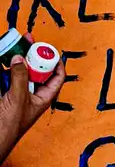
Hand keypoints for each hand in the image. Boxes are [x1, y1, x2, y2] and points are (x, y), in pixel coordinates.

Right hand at [0, 34, 65, 162]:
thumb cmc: (9, 126)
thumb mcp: (18, 98)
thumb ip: (21, 77)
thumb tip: (21, 58)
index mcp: (43, 97)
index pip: (57, 76)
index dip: (55, 61)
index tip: (49, 48)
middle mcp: (32, 94)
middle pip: (36, 70)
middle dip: (31, 55)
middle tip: (26, 39)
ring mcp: (16, 94)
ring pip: (19, 72)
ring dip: (16, 59)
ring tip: (11, 45)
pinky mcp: (3, 95)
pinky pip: (6, 78)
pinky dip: (4, 69)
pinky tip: (2, 60)